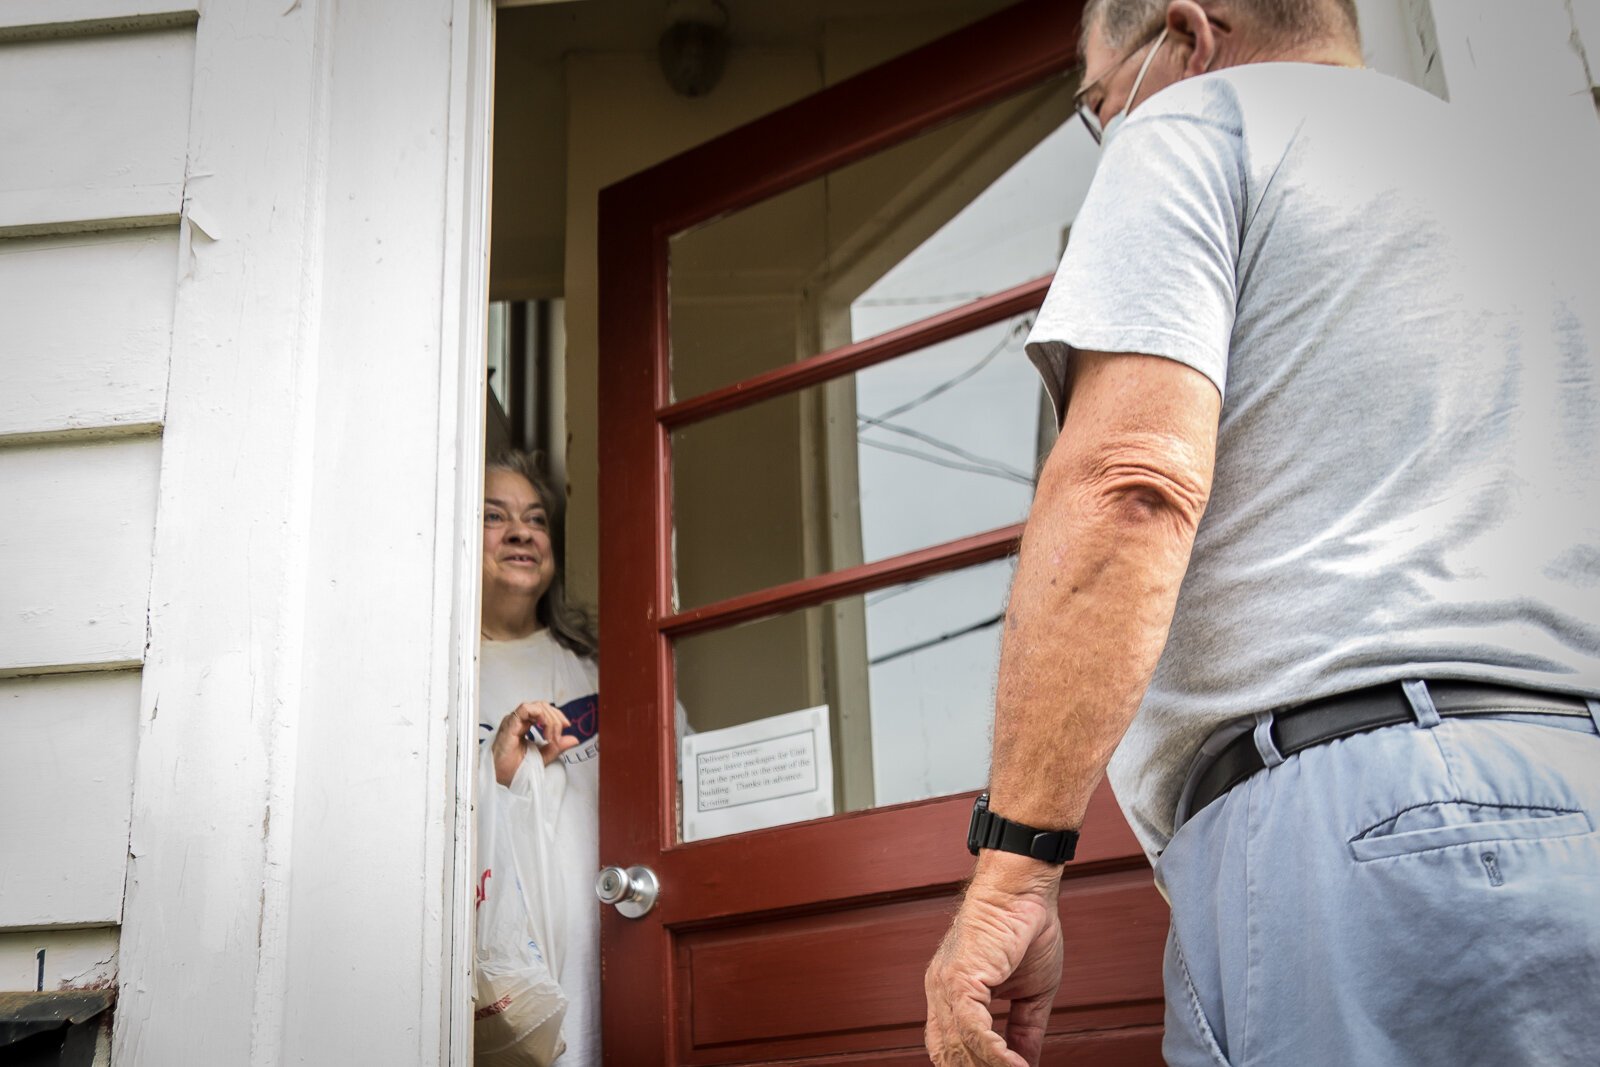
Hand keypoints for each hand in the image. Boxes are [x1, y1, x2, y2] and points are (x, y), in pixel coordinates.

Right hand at [491, 701, 578, 784]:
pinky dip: (539, 715)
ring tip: (551, 737)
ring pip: (537, 706)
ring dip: (550, 719)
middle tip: (558, 737)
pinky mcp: (510, 725)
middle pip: (543, 706)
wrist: (499, 778)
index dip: (557, 715)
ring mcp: (514, 721)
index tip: (566, 727)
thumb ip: (557, 747)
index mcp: (525, 725)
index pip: (544, 710)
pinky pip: (525, 709)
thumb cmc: (513, 768)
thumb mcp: (542, 757)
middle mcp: (519, 721)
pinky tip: (543, 728)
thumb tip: (574, 739)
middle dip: (556, 719)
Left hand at [925, 853, 1064, 1066]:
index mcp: (951, 994)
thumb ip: (1024, 1032)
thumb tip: (1027, 1066)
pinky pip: (972, 1029)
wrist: (1024, 889)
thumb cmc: (1025, 929)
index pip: (950, 1048)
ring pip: (960, 1047)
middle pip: (950, 1055)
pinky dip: (995, 1053)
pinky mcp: (960, 978)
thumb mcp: (1029, 994)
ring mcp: (946, 985)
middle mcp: (941, 992)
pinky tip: (1015, 1065)